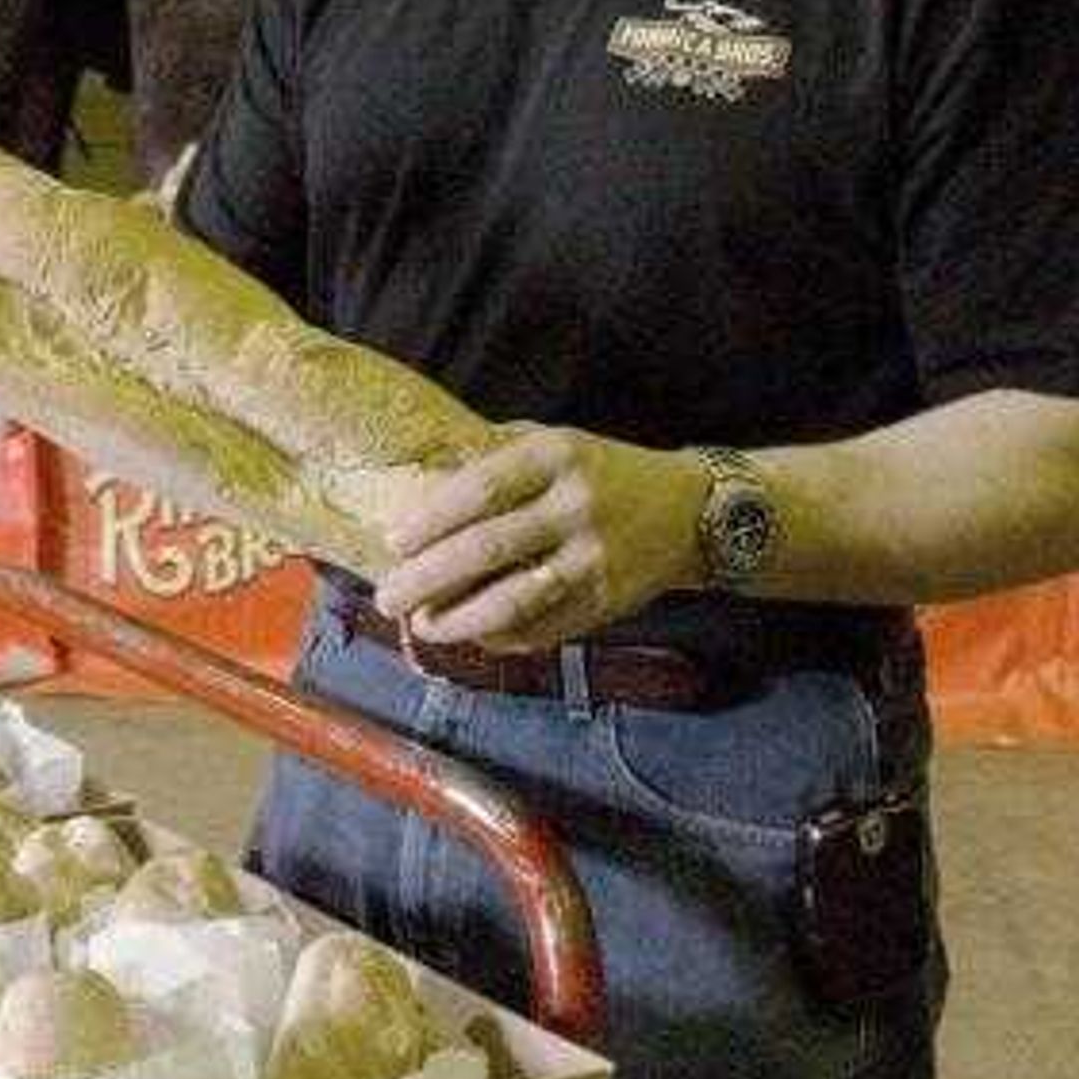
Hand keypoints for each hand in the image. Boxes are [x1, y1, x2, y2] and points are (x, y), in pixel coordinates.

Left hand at [369, 428, 709, 651]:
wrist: (691, 511)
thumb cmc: (602, 473)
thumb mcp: (556, 442)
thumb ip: (496, 455)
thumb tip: (421, 478)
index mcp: (558, 457)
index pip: (482, 488)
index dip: (432, 518)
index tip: (393, 540)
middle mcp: (577, 507)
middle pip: (488, 548)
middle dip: (428, 577)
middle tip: (387, 597)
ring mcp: (595, 559)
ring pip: (514, 598)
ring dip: (459, 619)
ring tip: (422, 626)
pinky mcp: (607, 601)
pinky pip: (543, 627)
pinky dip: (500, 636)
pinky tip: (469, 635)